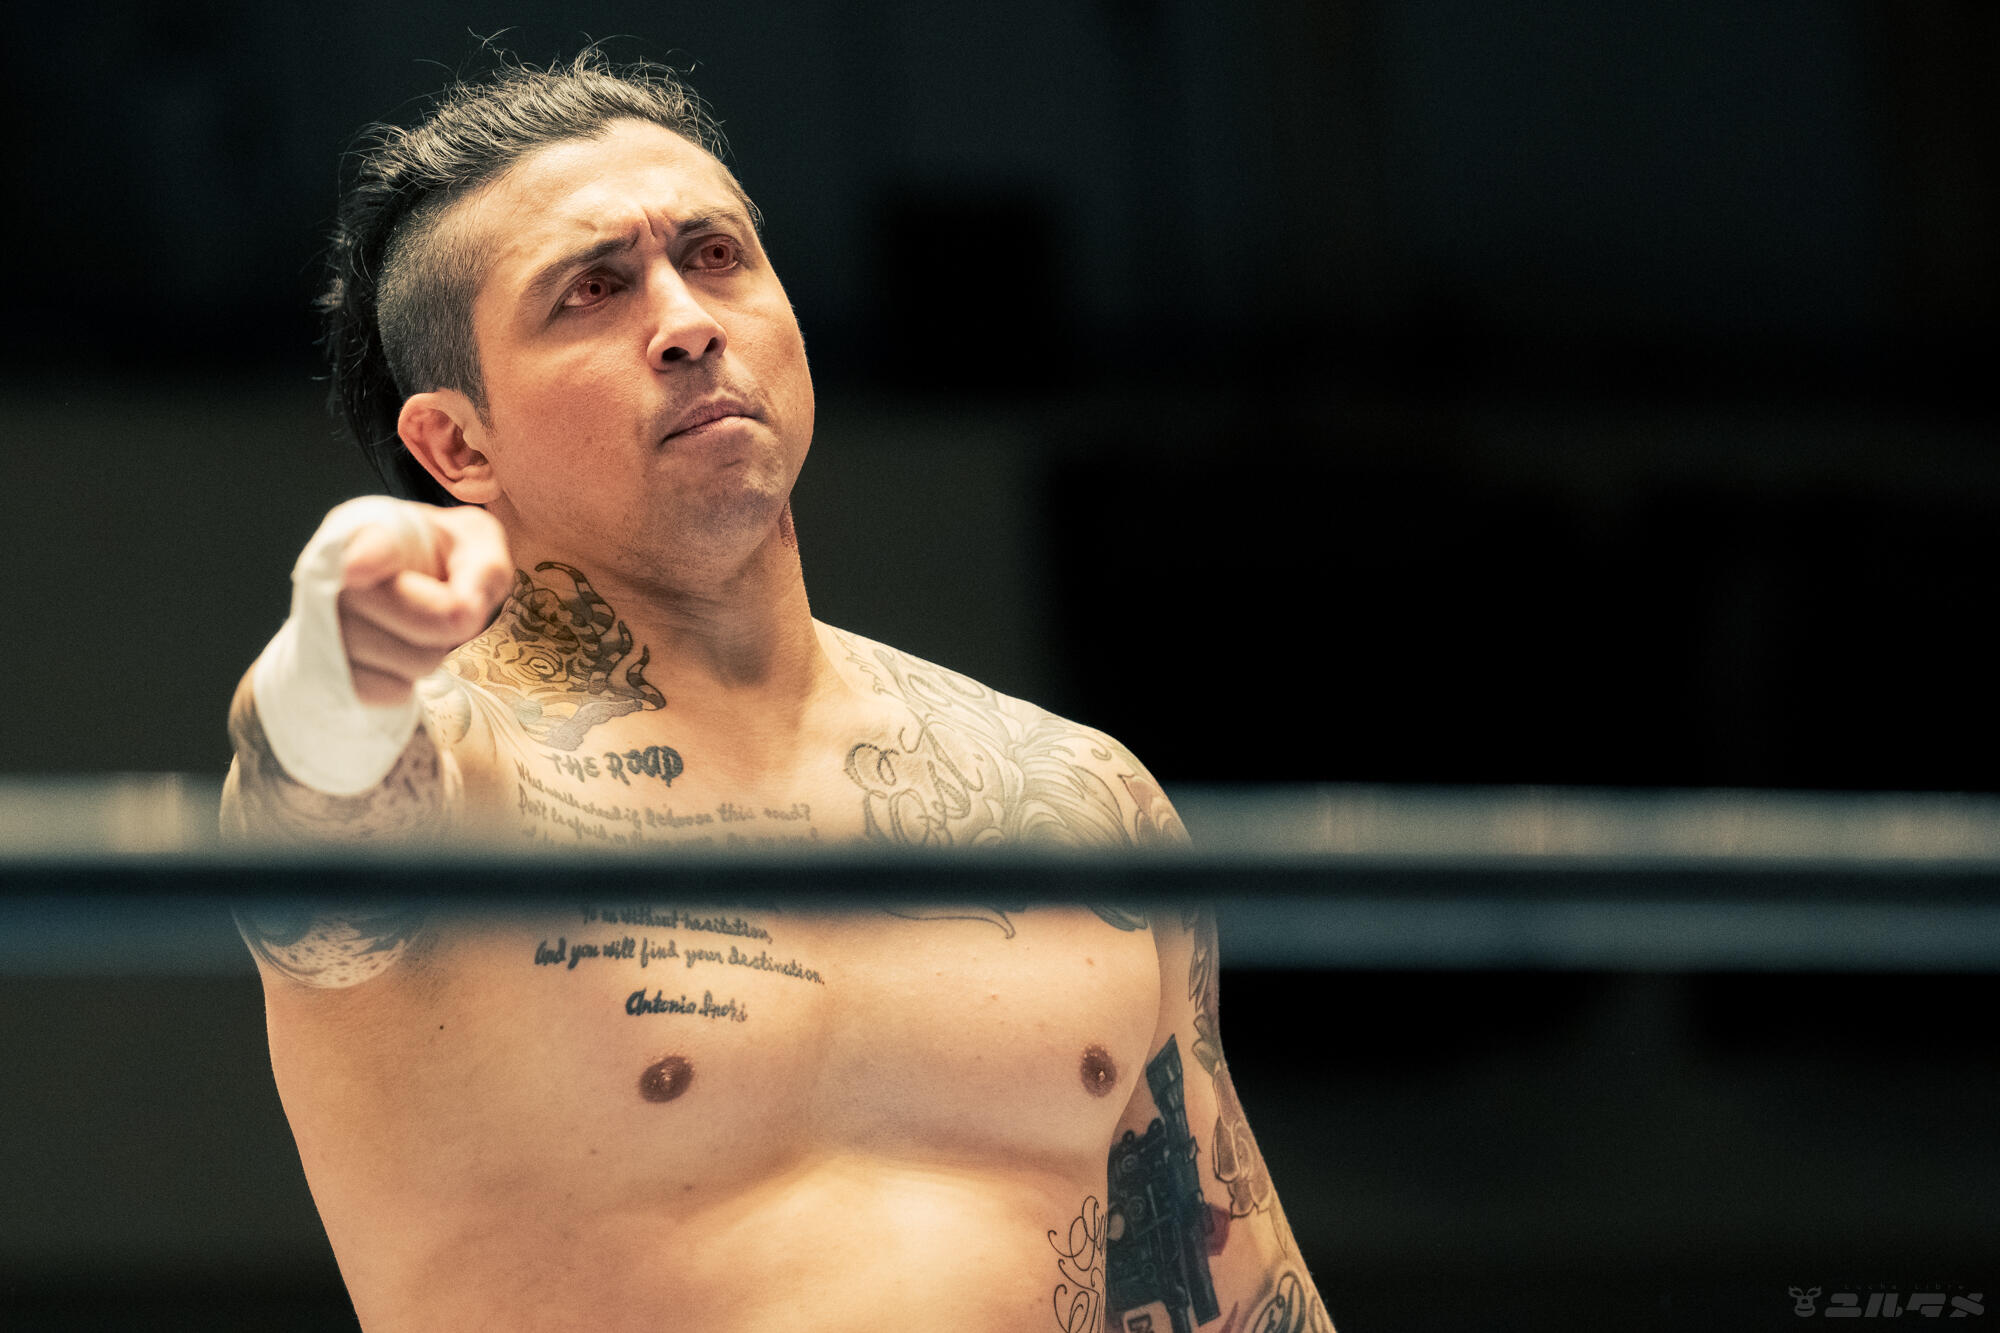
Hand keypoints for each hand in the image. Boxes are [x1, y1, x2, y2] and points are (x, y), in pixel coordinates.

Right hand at [335, 504, 511, 704]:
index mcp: (371, 530)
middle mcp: (333, 576)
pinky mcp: (325, 673)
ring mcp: (320, 627)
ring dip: (431, 651)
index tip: (358, 567)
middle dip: (451, 622)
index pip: (372, 545)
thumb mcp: (474, 546)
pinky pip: (392, 692)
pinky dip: (406, 680)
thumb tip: (466, 608)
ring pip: (414, 662)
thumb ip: (484, 567)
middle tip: (443, 604)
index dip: (369, 557)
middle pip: (422, 620)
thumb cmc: (438, 560)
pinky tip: (394, 651)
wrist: (393, 593)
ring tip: (413, 626)